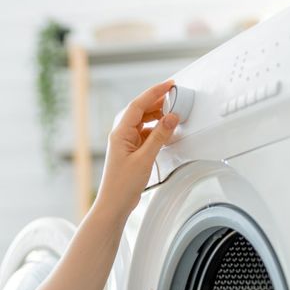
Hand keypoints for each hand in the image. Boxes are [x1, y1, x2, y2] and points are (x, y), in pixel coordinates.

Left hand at [93, 79, 178, 218]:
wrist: (114, 203)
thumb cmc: (122, 184)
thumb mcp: (145, 158)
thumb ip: (159, 136)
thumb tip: (171, 118)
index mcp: (120, 133)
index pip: (138, 105)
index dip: (154, 92)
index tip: (169, 85)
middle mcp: (121, 135)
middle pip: (141, 111)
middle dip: (158, 102)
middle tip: (174, 96)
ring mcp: (126, 143)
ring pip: (144, 122)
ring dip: (158, 116)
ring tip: (173, 113)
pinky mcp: (131, 151)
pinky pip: (146, 134)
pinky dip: (157, 130)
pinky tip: (166, 132)